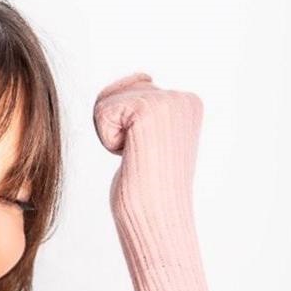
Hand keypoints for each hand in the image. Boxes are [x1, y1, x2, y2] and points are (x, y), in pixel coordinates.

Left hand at [92, 72, 203, 216]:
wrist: (157, 215)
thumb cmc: (150, 184)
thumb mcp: (153, 136)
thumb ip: (147, 103)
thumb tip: (144, 75)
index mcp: (189, 102)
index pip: (133, 90)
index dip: (128, 126)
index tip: (150, 150)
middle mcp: (183, 97)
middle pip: (118, 91)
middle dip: (118, 126)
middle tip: (141, 154)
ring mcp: (167, 100)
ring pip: (107, 101)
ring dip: (111, 134)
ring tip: (137, 155)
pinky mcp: (147, 108)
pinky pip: (101, 112)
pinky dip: (107, 139)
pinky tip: (131, 156)